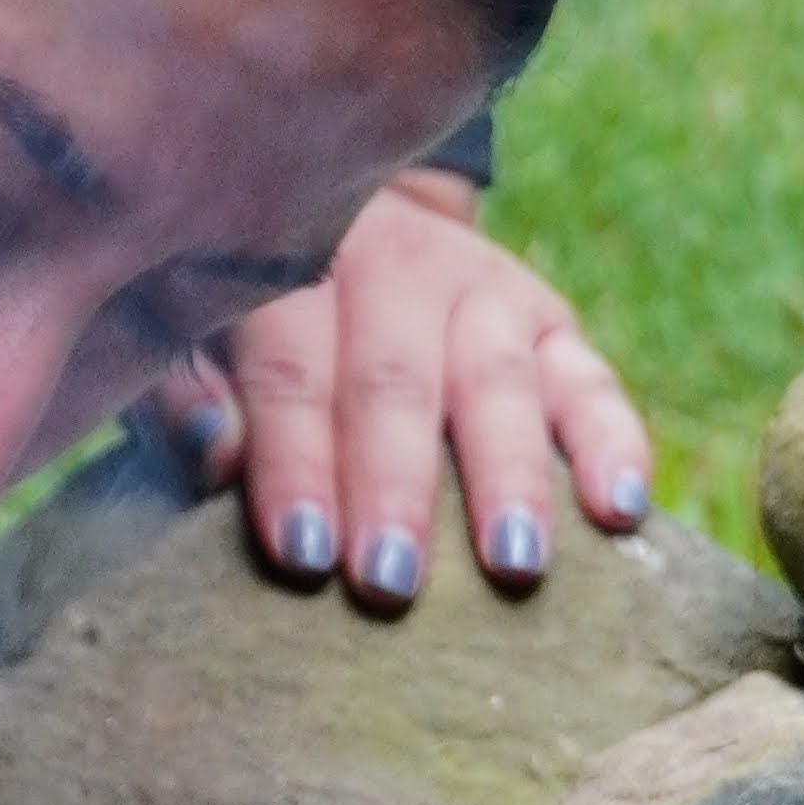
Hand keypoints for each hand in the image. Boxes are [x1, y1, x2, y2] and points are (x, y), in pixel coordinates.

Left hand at [154, 169, 651, 603]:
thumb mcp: (182, 331)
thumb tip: (216, 456)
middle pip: (394, 383)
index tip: (300, 553)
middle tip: (389, 583)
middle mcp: (394, 266)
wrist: (333, 221)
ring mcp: (481, 290)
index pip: (289, 371)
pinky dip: (611, 442)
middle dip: (393, 489)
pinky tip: (621, 509)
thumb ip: (184, 392)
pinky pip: (590, 382)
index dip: (293, 461)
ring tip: (512, 566)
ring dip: (506, 480)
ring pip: (498, 385)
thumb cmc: (234, 310)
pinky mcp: (548, 321)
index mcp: (286, 264)